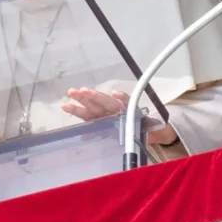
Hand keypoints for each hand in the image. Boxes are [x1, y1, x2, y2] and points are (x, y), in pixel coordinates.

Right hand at [62, 87, 177, 145]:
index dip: (121, 98)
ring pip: (94, 106)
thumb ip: (152, 127)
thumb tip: (154, 126)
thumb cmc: (147, 128)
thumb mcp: (152, 129)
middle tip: (80, 90)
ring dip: (82, 99)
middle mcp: (116, 109)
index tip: (115, 94)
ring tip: (71, 92)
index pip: (126, 101)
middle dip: (92, 96)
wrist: (147, 131)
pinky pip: (88, 117)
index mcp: (130, 110)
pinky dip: (79, 112)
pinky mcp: (100, 120)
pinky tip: (67, 107)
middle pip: (104, 101)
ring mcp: (107, 113)